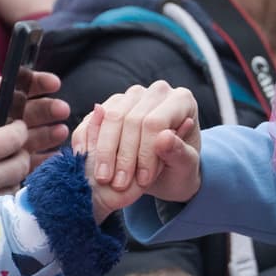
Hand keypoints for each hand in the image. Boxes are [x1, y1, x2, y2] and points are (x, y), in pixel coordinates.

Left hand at [0, 63, 68, 156]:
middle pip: (36, 110)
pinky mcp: (4, 159)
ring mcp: (6, 139)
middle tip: (60, 110)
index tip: (53, 83)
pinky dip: (41, 159)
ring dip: (50, 132)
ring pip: (36, 134)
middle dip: (51, 108)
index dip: (40, 82)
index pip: (24, 85)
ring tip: (60, 132)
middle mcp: (6, 116)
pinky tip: (51, 157)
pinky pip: (26, 159)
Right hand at [0, 123, 30, 206]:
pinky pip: (6, 203)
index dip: (19, 130)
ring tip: (3, 173)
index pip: (12, 138)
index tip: (17, 128)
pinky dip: (6, 195)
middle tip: (13, 151)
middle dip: (21, 153)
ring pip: (17, 184)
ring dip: (14, 176)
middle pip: (22, 162)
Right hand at [71, 81, 201, 216]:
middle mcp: (156, 92)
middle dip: (123, 155)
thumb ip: (179, 153)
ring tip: (105, 179)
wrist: (165, 172)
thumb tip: (164, 138)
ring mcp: (131, 96)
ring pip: (110, 117)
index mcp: (181, 101)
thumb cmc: (180, 169)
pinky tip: (91, 166)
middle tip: (120, 184)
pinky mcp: (110, 105)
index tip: (143, 180)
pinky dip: (89, 144)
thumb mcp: (186, 168)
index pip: (155, 122)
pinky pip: (93, 120)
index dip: (146, 152)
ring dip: (105, 151)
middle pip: (130, 118)